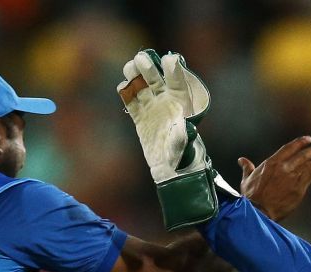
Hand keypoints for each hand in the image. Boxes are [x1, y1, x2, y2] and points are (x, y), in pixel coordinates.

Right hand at [119, 49, 217, 227]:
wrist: (170, 172)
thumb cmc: (183, 159)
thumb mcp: (185, 147)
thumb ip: (183, 135)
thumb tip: (188, 127)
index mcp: (182, 105)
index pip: (178, 82)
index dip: (173, 69)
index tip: (169, 60)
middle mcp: (167, 103)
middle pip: (157, 78)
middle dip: (149, 67)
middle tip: (141, 59)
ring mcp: (152, 109)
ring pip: (142, 85)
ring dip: (135, 75)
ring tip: (130, 68)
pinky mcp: (140, 117)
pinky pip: (131, 101)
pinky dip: (126, 93)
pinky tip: (123, 88)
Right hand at [239, 137, 310, 222]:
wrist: (258, 210)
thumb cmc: (251, 198)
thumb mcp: (247, 180)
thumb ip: (247, 168)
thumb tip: (242, 160)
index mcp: (271, 163)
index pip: (288, 149)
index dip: (298, 143)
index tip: (307, 139)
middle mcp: (283, 166)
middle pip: (301, 154)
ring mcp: (292, 176)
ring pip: (309, 163)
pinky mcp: (299, 186)